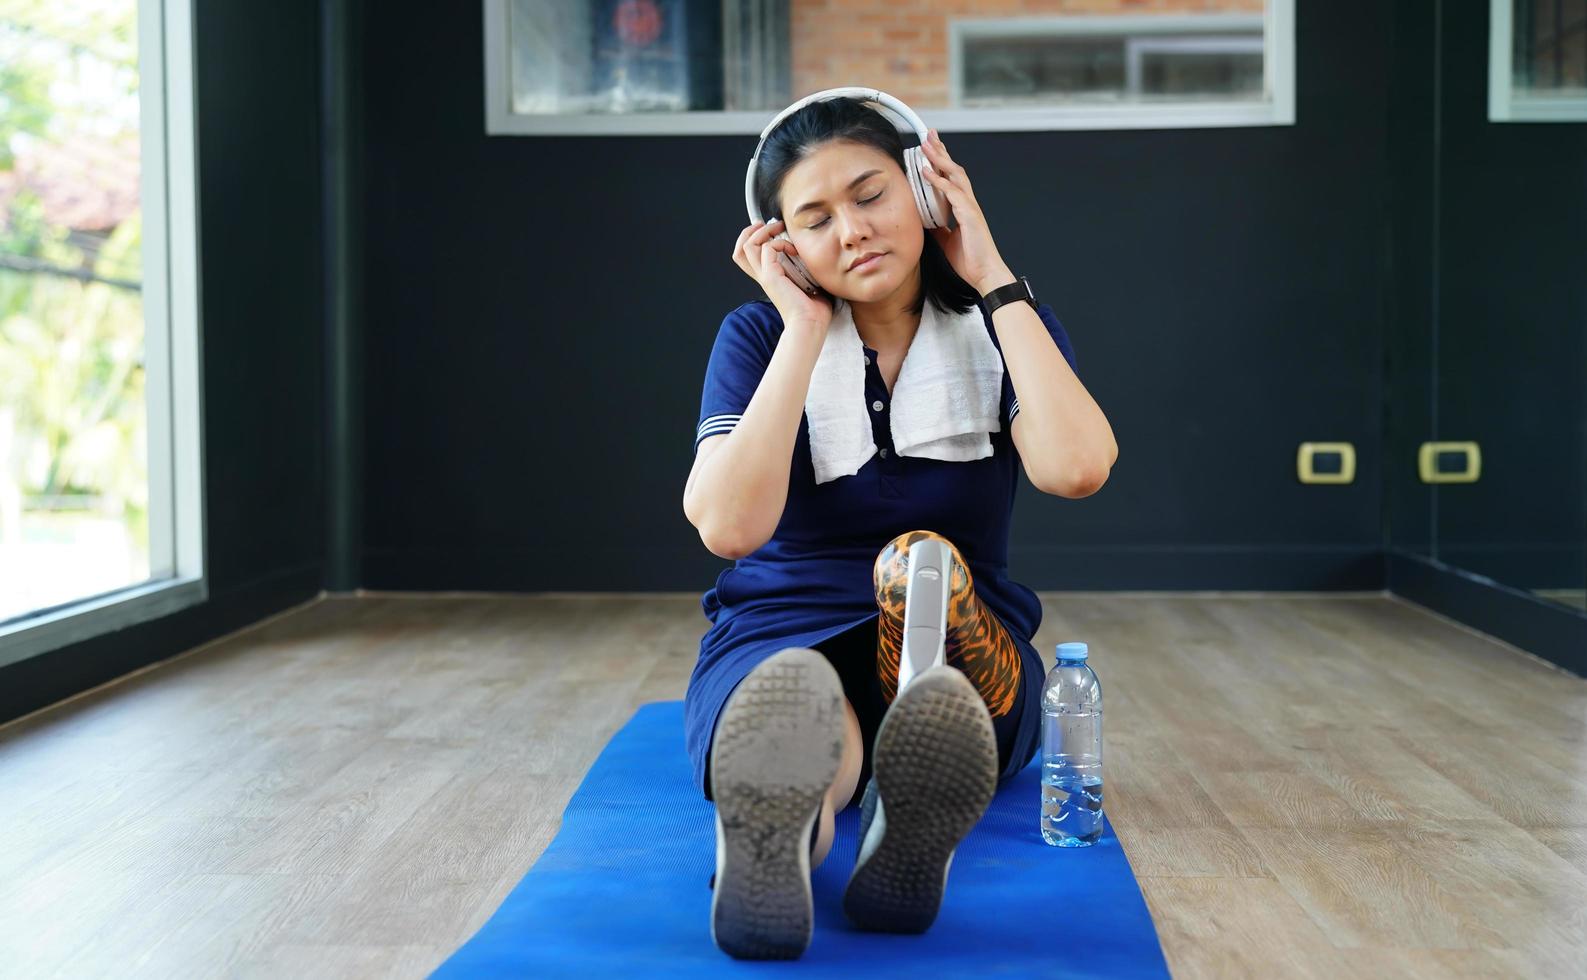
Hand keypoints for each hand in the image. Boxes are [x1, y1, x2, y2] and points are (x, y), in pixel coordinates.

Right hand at [731, 218, 833, 331]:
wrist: (810, 324)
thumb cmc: (813, 308)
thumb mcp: (807, 280)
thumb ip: (803, 265)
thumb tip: (807, 249)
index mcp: (769, 278)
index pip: (748, 256)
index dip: (754, 239)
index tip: (773, 230)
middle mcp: (763, 276)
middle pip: (740, 249)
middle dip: (751, 231)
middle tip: (769, 224)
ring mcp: (764, 276)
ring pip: (747, 246)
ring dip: (763, 232)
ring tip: (778, 227)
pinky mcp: (770, 276)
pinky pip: (767, 248)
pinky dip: (780, 242)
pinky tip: (794, 250)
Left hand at [920, 129, 1013, 293]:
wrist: (985, 274)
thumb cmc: (970, 259)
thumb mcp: (947, 240)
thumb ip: (938, 226)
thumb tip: (924, 220)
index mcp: (964, 207)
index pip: (951, 177)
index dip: (941, 161)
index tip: (930, 147)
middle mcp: (968, 202)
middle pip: (954, 168)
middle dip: (941, 150)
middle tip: (929, 134)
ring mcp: (970, 206)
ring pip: (955, 174)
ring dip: (939, 158)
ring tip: (926, 145)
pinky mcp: (969, 215)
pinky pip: (952, 193)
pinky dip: (938, 181)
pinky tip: (926, 172)